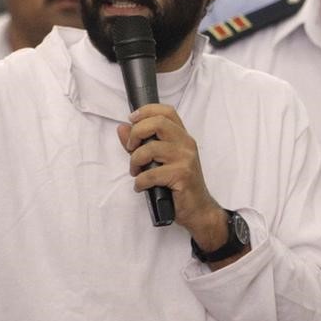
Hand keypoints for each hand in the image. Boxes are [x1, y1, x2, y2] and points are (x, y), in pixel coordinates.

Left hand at [117, 104, 227, 247]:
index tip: (132, 119)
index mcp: (182, 136)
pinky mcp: (182, 175)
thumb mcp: (158, 160)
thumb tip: (122, 127)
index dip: (147, 110)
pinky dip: (140, 182)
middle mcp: (186, 143)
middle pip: (158, 123)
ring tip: (136, 172)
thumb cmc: (177, 184)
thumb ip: (140, 143)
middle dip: (136, 133)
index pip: (167, 111)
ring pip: (151, 149)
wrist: (198, 209)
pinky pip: (151, 174)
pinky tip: (141, 187)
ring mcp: (185, 159)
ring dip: (135, 161)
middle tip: (130, 148)